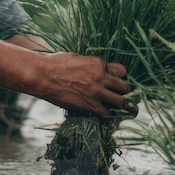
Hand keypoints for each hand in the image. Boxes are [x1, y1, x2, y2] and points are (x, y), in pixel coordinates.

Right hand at [0, 36, 137, 117]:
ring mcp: (96, 92)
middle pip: (124, 86)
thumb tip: (93, 67)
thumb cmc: (55, 63)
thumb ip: (89, 64)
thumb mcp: (76, 57)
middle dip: (126, 91)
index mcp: (98, 63)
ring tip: (132, 110)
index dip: (122, 76)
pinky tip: (112, 116)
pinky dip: (110, 114)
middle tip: (127, 95)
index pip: (121, 70)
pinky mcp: (89, 105)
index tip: (120, 79)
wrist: (43, 76)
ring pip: (120, 101)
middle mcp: (101, 77)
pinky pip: (106, 112)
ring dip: (126, 106)